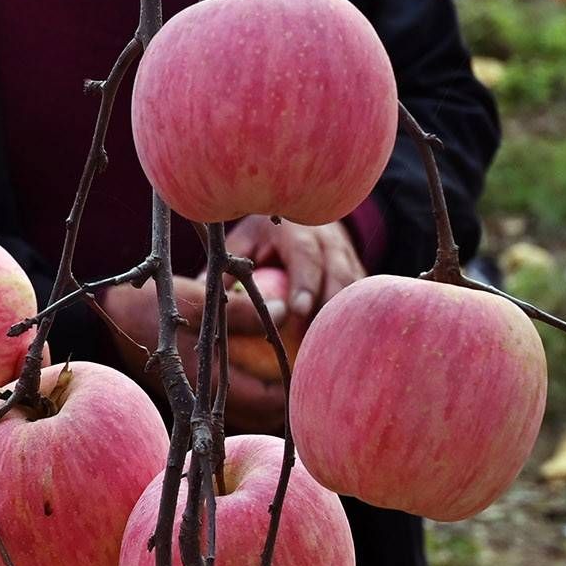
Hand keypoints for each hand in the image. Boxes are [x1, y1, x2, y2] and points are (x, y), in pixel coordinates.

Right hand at [100, 276, 295, 430]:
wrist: (105, 319)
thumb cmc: (151, 306)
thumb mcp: (199, 300)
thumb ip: (243, 311)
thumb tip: (287, 312)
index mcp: (206, 383)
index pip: (265, 400)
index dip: (291, 389)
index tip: (309, 367)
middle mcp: (200, 400)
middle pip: (257, 413)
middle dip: (281, 398)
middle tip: (301, 372)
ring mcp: (190, 397)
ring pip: (241, 410)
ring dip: (263, 397)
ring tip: (281, 373)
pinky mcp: (184, 390)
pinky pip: (222, 402)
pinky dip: (243, 392)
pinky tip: (250, 370)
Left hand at [226, 216, 367, 346]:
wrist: (301, 219)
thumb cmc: (262, 240)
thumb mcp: (241, 244)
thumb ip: (227, 268)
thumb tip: (203, 297)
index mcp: (296, 231)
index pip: (305, 256)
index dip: (304, 283)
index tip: (298, 311)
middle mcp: (327, 241)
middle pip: (339, 272)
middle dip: (331, 303)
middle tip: (318, 336)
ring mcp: (348, 256)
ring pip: (356, 287)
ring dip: (346, 315)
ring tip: (332, 346)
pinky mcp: (359, 273)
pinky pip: (362, 297)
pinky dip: (354, 318)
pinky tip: (345, 343)